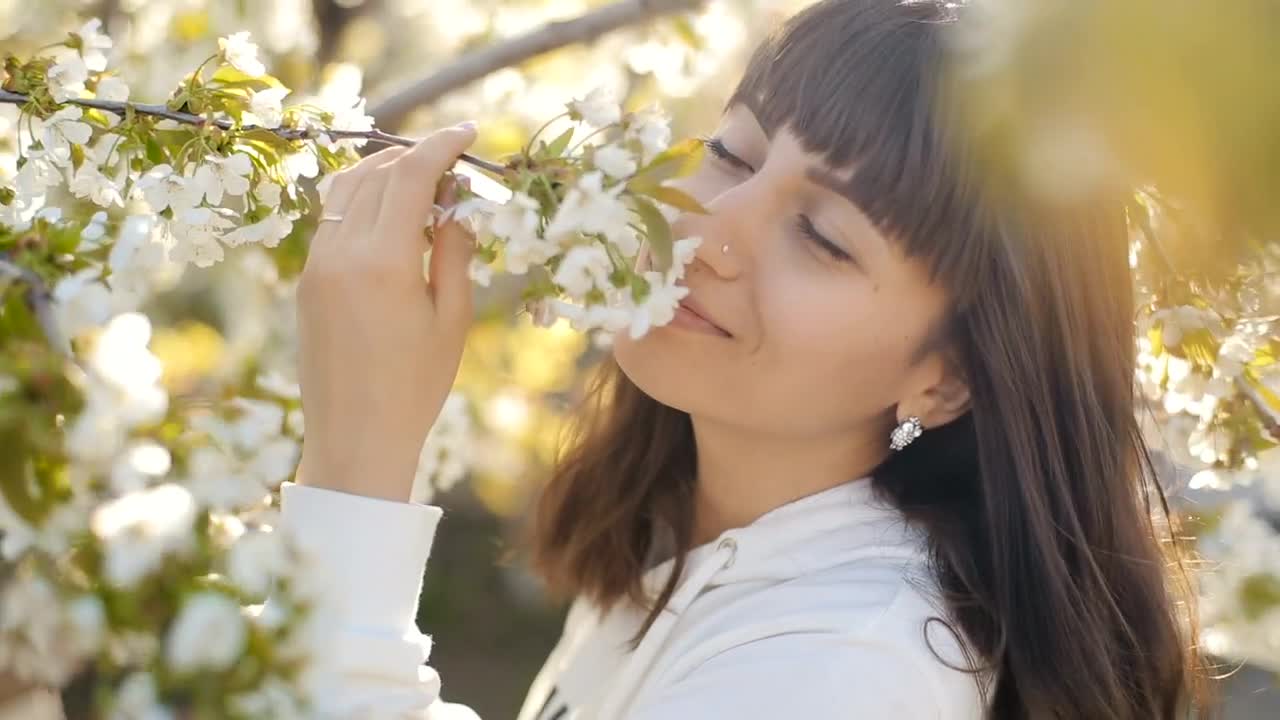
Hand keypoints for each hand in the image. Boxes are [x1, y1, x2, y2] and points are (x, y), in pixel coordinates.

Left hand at [295, 123, 478, 501]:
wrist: (355, 439)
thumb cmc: (415, 388)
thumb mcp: (450, 321)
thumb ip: (454, 254)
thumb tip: (457, 208)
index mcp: (383, 263)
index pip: (410, 176)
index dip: (441, 147)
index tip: (468, 133)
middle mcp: (341, 254)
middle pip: (376, 173)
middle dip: (417, 156)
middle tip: (454, 165)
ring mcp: (316, 266)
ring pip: (347, 190)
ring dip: (384, 172)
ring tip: (422, 182)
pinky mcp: (307, 282)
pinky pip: (332, 220)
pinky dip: (363, 202)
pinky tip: (392, 218)